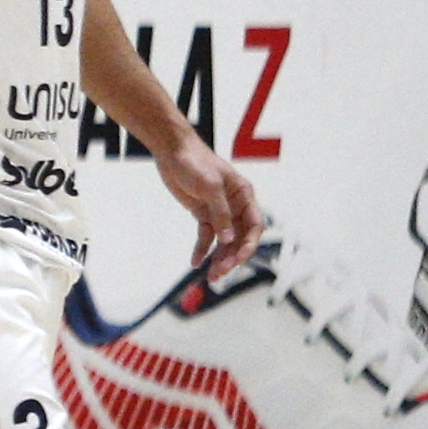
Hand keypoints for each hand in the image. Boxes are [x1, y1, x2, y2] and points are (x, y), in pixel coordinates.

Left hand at [158, 132, 264, 281]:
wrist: (172, 152)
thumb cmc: (195, 162)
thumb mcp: (210, 186)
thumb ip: (220, 212)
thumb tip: (228, 239)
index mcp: (244, 195)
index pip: (254, 225)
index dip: (248, 244)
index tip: (238, 258)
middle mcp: (235, 205)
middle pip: (239, 237)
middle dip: (232, 257)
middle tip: (221, 273)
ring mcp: (219, 211)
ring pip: (224, 240)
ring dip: (219, 258)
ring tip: (212, 276)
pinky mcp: (203, 214)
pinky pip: (206, 236)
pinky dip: (202, 249)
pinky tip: (196, 262)